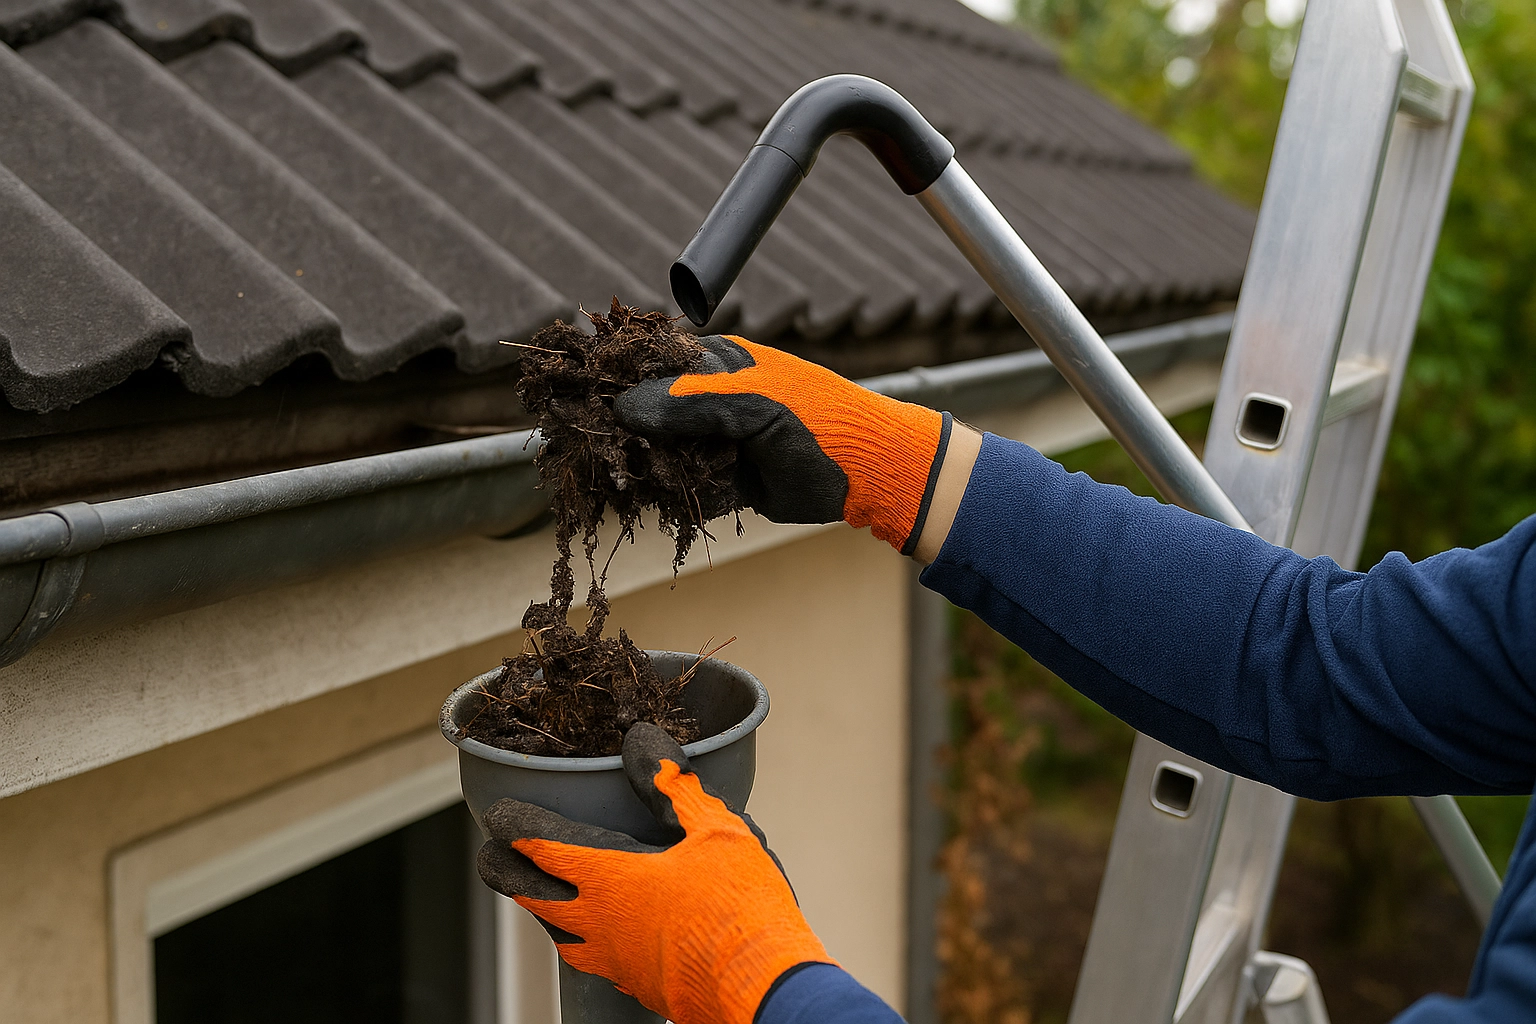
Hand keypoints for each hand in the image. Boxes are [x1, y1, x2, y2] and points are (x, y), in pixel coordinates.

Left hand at [476, 723, 834, 1023]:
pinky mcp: (641, 988)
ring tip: (540, 900)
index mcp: (611, 881)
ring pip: (564, 938)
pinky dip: (584, 942)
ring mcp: (618, 964)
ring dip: (544, 914)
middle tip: (490, 861)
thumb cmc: (742, 909)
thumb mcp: (716, 829)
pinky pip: (598, 962)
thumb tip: (643, 742)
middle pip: (536, 900)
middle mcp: (601, 926)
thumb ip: (674, 785)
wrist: (764, 992)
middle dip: (511, 876)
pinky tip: (602, 940)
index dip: (518, 832)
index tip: (496, 820)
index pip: (546, 851)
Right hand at [615, 335, 952, 553]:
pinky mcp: (728, 481)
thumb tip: (623, 408)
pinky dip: (672, 497)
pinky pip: (687, 488)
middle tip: (597, 452)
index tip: (585, 406)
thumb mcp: (751, 404)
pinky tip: (653, 502)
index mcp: (716, 364)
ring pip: (665, 455)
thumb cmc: (817, 419)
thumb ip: (688, 404)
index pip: (651, 367)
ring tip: (620, 480)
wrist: (869, 472)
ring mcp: (719, 441)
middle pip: (652, 415)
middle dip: (628, 435)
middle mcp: (712, 400)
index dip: (618, 386)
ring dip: (647, 470)